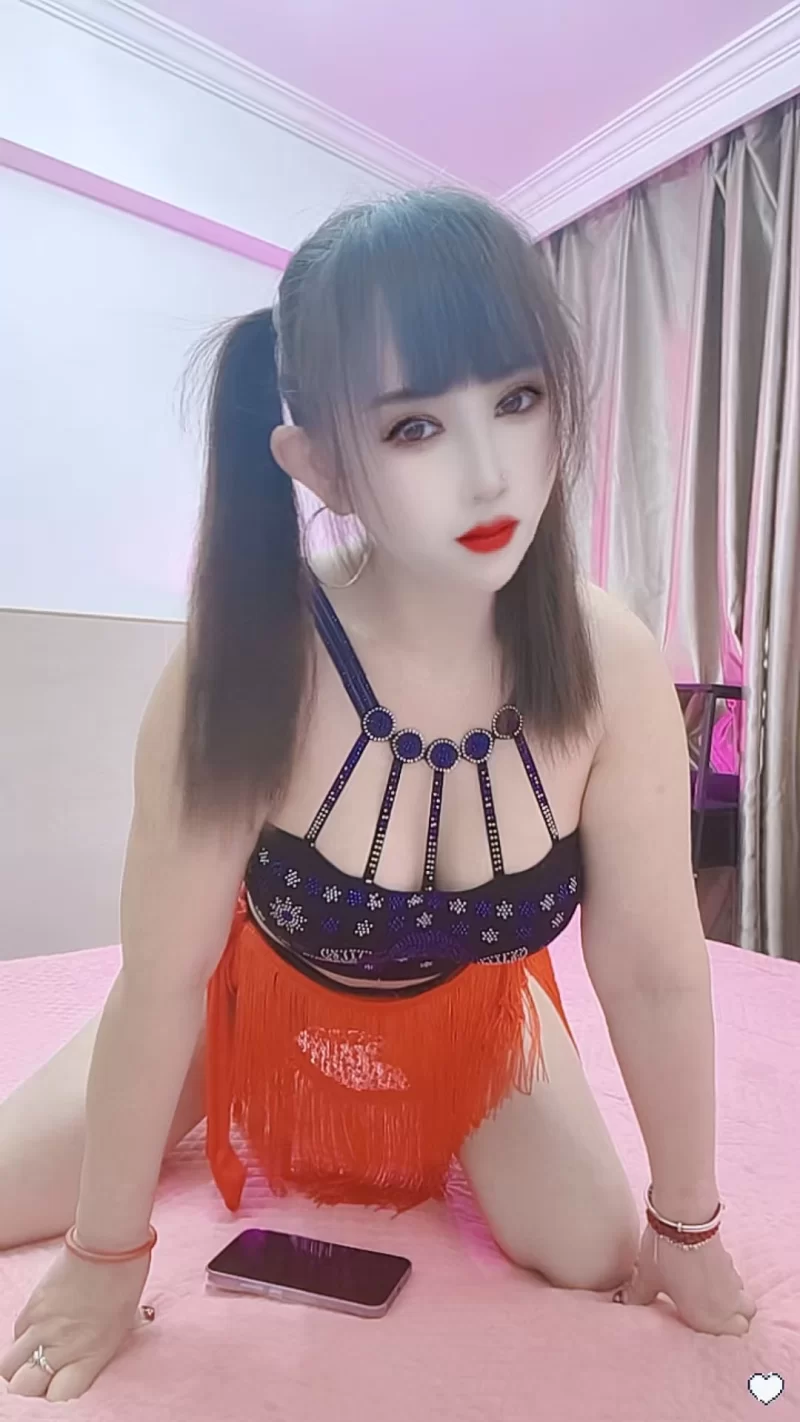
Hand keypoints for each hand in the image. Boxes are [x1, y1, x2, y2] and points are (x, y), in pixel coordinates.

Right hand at [0, 1243, 152, 1401]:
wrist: (108, 1243)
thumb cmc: (126, 1279)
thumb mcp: (123, 1323)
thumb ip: (101, 1347)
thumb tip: (94, 1352)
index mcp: (93, 1354)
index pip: (59, 1395)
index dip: (57, 1391)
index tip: (62, 1382)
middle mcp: (64, 1346)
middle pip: (25, 1386)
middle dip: (31, 1384)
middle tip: (43, 1372)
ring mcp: (44, 1326)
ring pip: (9, 1365)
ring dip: (20, 1363)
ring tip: (34, 1353)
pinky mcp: (32, 1306)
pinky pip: (15, 1333)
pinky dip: (23, 1337)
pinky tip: (38, 1327)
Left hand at [617, 1224, 755, 1335]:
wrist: (685, 1220)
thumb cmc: (666, 1256)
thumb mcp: (648, 1278)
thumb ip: (640, 1296)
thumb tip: (625, 1302)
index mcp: (708, 1319)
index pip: (733, 1336)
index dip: (722, 1332)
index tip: (706, 1326)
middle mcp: (726, 1305)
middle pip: (745, 1319)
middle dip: (734, 1318)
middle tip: (711, 1311)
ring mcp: (732, 1282)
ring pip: (743, 1299)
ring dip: (732, 1298)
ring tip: (710, 1292)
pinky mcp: (731, 1261)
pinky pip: (736, 1279)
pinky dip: (728, 1280)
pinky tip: (708, 1272)